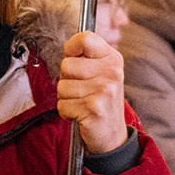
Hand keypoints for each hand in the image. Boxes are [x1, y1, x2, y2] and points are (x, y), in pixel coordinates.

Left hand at [59, 31, 128, 155]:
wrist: (112, 135)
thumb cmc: (100, 101)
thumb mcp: (102, 73)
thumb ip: (86, 57)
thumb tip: (67, 47)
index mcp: (113, 59)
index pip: (85, 39)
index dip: (71, 49)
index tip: (74, 60)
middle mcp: (111, 72)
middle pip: (66, 65)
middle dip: (67, 80)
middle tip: (82, 91)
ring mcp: (104, 90)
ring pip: (62, 87)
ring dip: (66, 98)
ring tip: (82, 104)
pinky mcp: (94, 109)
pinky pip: (62, 105)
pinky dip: (66, 112)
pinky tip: (81, 115)